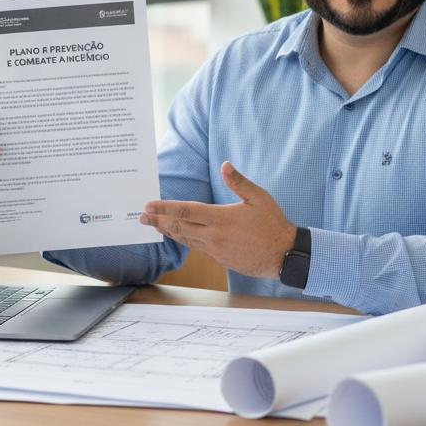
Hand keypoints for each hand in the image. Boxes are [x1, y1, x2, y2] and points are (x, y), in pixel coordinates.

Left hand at [140, 162, 294, 279]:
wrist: (284, 256)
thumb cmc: (273, 225)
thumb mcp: (259, 198)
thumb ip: (239, 182)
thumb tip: (225, 165)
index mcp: (221, 218)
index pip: (186, 211)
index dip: (165, 208)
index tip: (149, 205)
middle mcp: (214, 236)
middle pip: (179, 227)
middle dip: (158, 221)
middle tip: (142, 217)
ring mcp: (216, 250)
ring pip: (186, 240)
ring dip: (168, 231)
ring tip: (155, 225)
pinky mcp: (220, 259)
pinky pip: (197, 248)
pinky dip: (184, 240)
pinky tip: (179, 236)